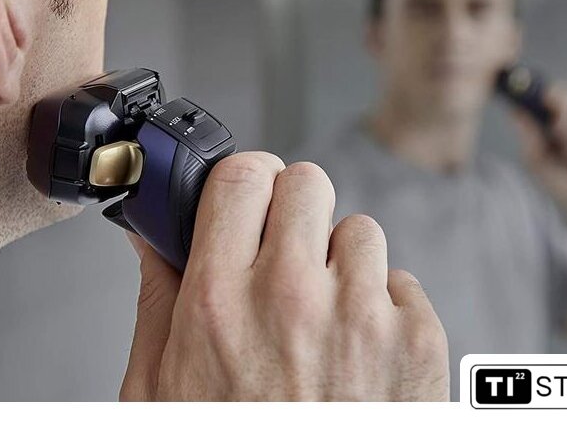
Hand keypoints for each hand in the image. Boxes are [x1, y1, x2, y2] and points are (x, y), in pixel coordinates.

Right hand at [119, 152, 448, 400]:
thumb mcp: (158, 389)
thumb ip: (156, 300)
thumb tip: (150, 237)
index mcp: (219, 303)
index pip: (240, 178)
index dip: (244, 180)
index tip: (246, 196)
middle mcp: (291, 298)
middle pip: (306, 183)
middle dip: (292, 210)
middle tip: (284, 251)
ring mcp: (361, 317)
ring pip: (359, 231)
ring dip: (340, 264)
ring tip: (323, 317)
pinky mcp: (417, 342)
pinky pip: (402, 283)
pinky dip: (384, 309)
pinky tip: (359, 354)